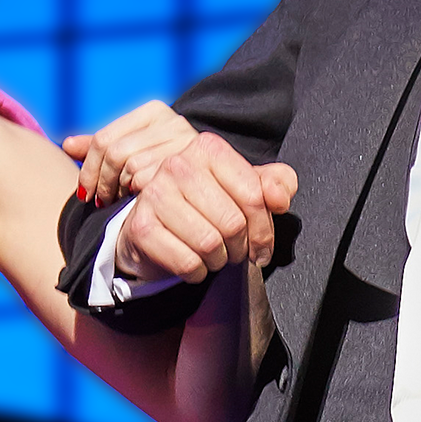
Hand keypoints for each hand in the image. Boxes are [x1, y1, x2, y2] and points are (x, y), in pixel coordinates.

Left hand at [64, 99, 199, 208]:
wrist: (210, 188)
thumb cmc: (161, 171)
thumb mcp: (129, 154)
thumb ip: (99, 149)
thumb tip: (67, 145)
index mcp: (154, 112)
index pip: (104, 139)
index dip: (88, 170)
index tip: (86, 193)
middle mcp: (172, 122)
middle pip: (115, 154)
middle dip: (103, 183)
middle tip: (101, 202)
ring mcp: (185, 144)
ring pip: (132, 169)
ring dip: (120, 192)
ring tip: (120, 203)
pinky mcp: (193, 168)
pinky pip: (150, 184)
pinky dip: (138, 198)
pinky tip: (138, 205)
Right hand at [94, 128, 298, 286]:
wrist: (153, 225)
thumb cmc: (204, 205)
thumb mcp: (244, 188)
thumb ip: (275, 185)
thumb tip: (280, 198)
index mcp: (208, 149)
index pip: (254, 194)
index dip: (264, 229)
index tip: (262, 246)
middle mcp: (178, 164)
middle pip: (233, 223)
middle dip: (240, 248)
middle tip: (235, 252)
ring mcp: (155, 194)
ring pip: (210, 244)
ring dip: (218, 261)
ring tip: (214, 256)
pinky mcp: (141, 226)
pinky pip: (187, 262)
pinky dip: (197, 272)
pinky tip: (194, 263)